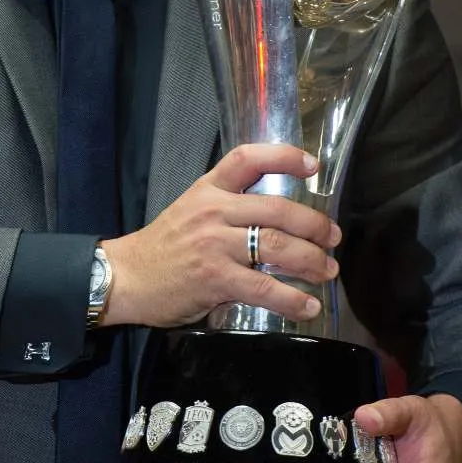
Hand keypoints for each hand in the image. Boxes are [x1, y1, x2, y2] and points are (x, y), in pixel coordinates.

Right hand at [101, 143, 339, 328]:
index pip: (248, 159)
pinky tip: (308, 305)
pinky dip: (292, 298)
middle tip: (334, 239)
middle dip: (314, 225)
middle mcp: (213, 211)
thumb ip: (228, 208)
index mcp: (208, 189)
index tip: (313, 166)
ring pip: (277, 246)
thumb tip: (278, 217)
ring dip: (312, 260)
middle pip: (277, 209)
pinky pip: (264, 287)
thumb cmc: (163, 247)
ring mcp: (214, 244)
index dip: (284, 157)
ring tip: (328, 271)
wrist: (127, 277)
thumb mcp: (191, 210)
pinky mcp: (215, 278)